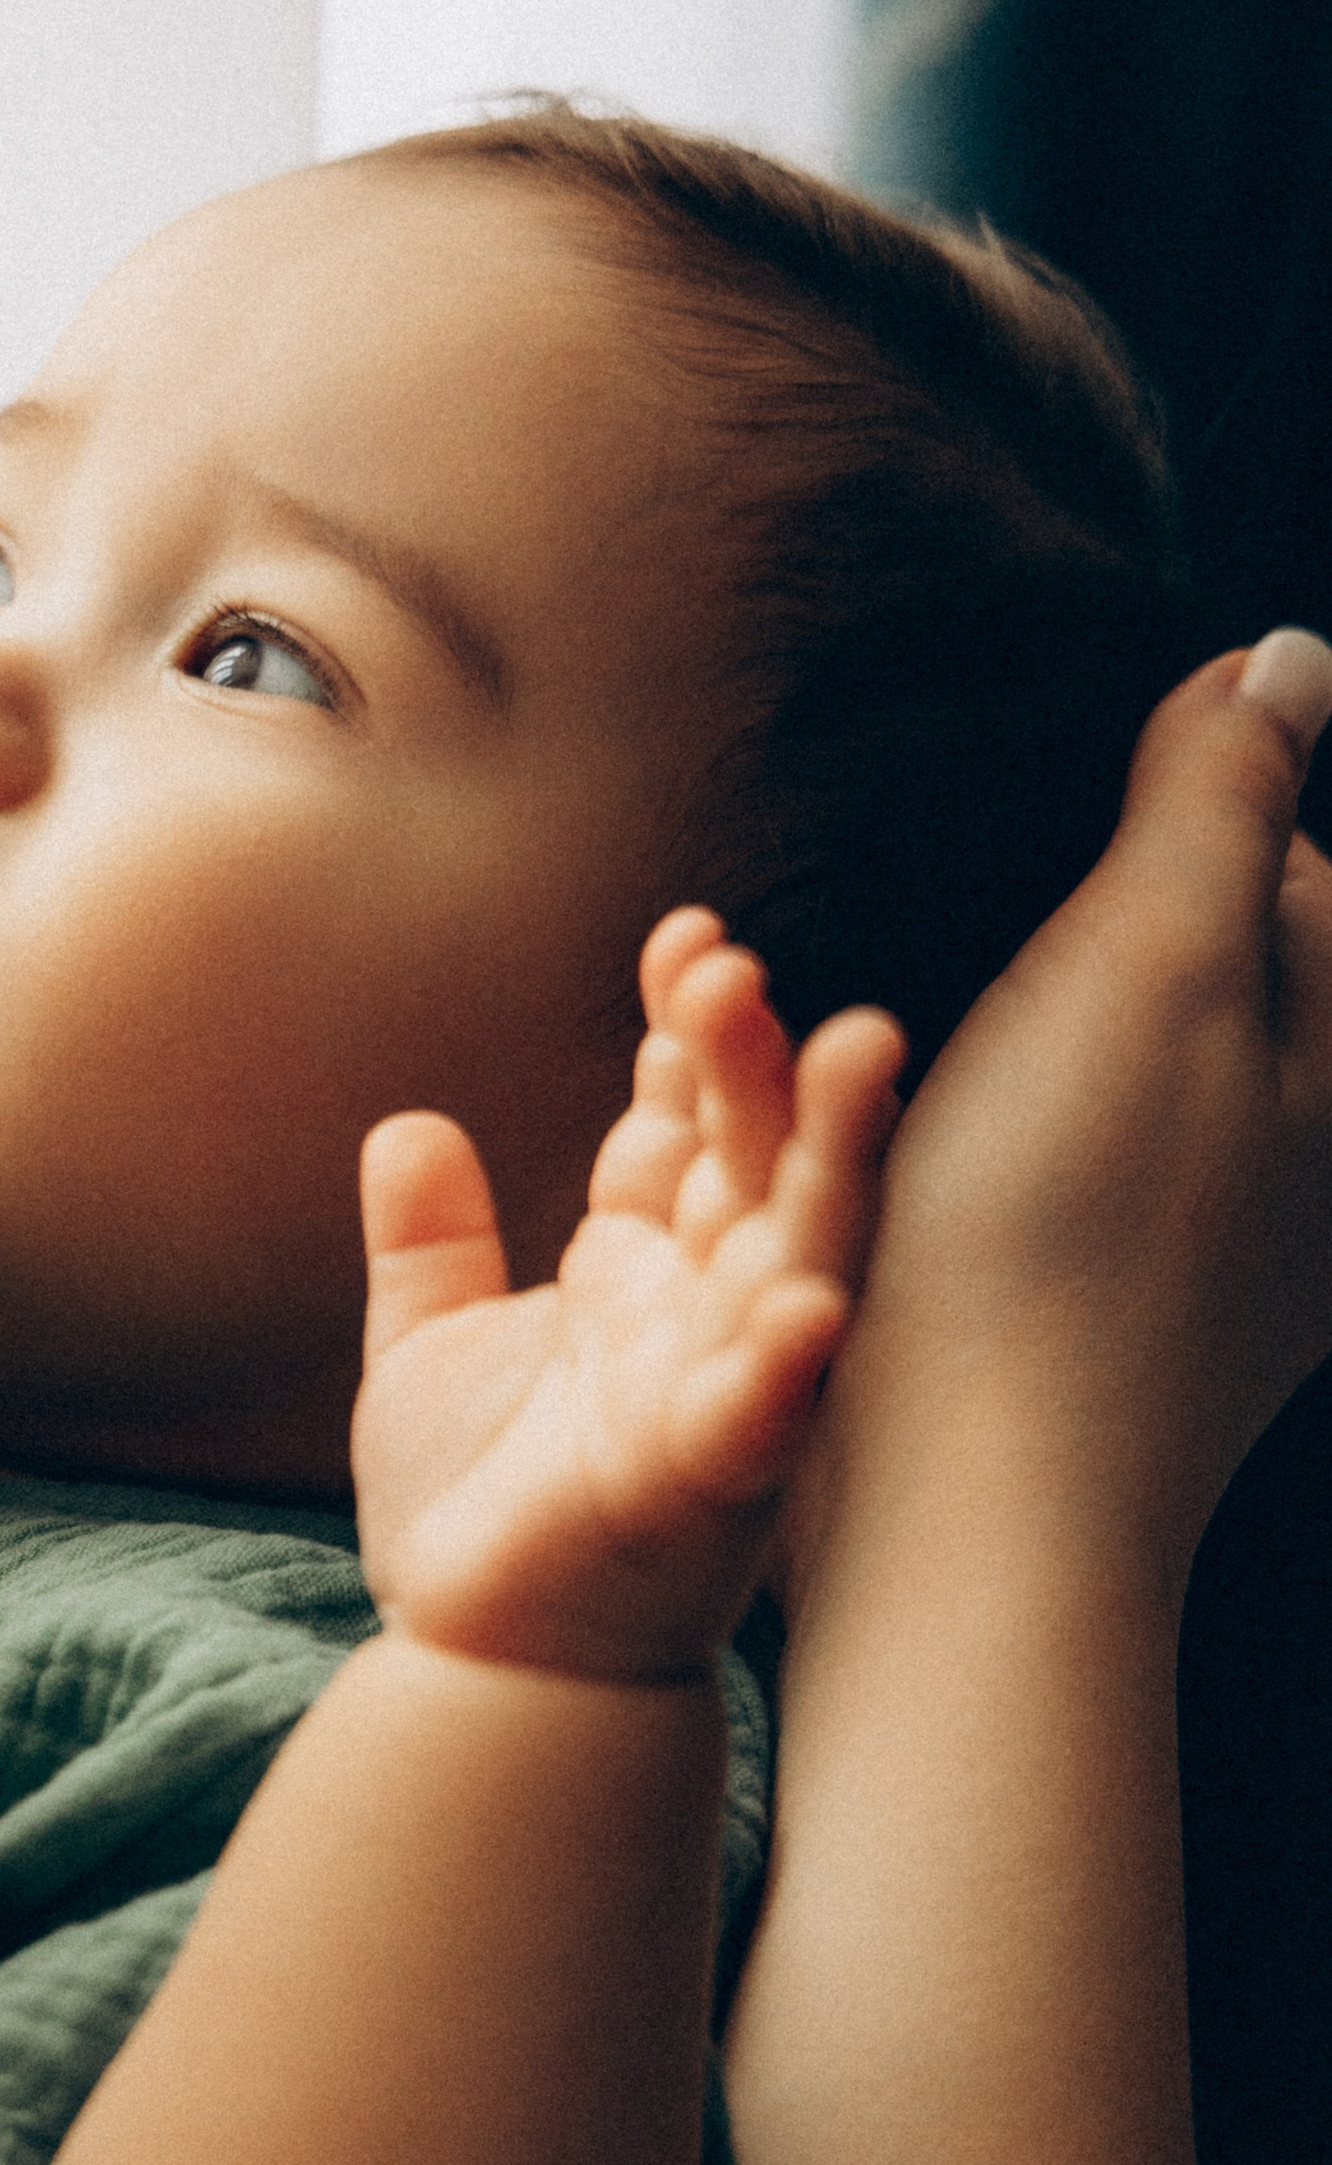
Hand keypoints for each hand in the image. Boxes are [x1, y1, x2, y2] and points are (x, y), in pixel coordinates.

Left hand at [353, 915, 902, 1680]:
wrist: (471, 1665)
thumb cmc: (476, 1514)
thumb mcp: (427, 1352)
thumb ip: (428, 1244)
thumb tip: (407, 1126)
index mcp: (639, 1267)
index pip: (684, 1120)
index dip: (691, 1034)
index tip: (684, 943)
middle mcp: (700, 1311)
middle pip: (754, 1156)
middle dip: (754, 1061)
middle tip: (728, 970)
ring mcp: (717, 1389)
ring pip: (800, 1250)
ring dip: (831, 1155)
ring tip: (860, 1047)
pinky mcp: (703, 1482)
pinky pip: (762, 1415)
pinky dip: (788, 1360)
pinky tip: (810, 1300)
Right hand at [812, 640, 1331, 1602]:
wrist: (962, 1509)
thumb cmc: (1061, 1234)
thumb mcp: (1155, 965)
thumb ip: (1222, 803)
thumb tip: (1289, 655)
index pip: (1290, 871)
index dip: (1167, 824)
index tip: (1041, 844)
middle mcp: (1293, 1172)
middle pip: (1197, 976)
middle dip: (1083, 930)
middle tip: (954, 943)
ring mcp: (1196, 1266)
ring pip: (1103, 1077)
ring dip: (996, 1035)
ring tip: (874, 1038)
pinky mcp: (1088, 1332)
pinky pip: (1040, 1177)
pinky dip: (966, 1142)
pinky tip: (884, 1143)